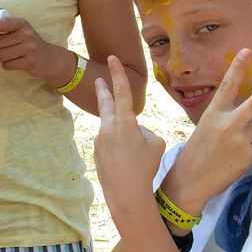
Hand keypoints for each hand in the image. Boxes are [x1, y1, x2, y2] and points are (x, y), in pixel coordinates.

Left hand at [0, 1, 65, 80]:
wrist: (50, 58)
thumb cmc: (28, 40)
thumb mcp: (18, 26)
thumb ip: (0, 14)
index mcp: (22, 23)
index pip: (2, 23)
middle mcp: (27, 34)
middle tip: (5, 47)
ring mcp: (30, 49)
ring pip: (0, 55)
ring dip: (1, 57)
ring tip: (12, 54)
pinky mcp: (30, 63)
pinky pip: (7, 65)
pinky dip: (7, 65)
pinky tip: (17, 61)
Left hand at [92, 55, 166, 223]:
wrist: (126, 193)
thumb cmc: (146, 167)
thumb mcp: (155, 144)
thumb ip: (144, 130)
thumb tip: (134, 129)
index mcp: (124, 123)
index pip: (121, 92)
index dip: (117, 73)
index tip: (111, 58)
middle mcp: (107, 128)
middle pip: (105, 103)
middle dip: (103, 90)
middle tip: (97, 79)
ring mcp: (99, 140)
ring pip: (113, 129)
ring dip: (123, 133)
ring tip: (135, 154)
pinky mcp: (96, 152)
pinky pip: (110, 143)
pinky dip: (119, 147)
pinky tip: (126, 162)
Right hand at [163, 49, 251, 213]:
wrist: (189, 181)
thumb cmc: (198, 153)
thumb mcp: (206, 129)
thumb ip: (229, 119)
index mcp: (213, 114)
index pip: (227, 86)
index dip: (237, 67)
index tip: (247, 50)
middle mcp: (227, 123)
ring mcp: (239, 139)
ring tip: (234, 146)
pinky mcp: (249, 154)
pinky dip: (251, 154)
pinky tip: (234, 160)